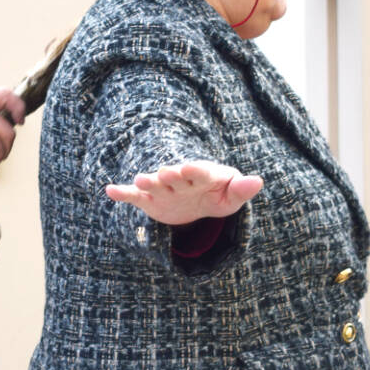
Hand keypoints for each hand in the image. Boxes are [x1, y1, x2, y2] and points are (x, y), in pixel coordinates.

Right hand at [105, 160, 262, 225]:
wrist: (198, 201)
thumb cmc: (218, 195)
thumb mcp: (231, 197)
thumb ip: (242, 189)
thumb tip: (258, 181)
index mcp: (201, 175)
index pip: (199, 172)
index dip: (195, 171)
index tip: (190, 168)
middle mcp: (179, 179)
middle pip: (174, 176)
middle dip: (170, 175)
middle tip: (164, 173)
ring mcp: (163, 188)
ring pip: (154, 184)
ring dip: (147, 181)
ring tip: (139, 180)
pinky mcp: (149, 199)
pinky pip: (134, 196)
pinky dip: (122, 193)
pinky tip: (110, 191)